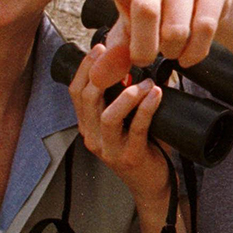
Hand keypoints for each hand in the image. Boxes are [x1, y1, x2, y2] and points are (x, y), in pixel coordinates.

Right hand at [68, 43, 169, 201]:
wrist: (151, 184)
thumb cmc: (142, 148)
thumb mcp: (126, 121)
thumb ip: (126, 97)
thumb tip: (139, 65)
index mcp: (88, 126)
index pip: (76, 92)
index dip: (86, 68)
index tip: (100, 49)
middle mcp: (93, 137)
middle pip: (87, 99)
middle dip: (102, 73)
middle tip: (119, 56)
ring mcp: (109, 149)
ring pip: (108, 116)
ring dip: (128, 94)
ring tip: (146, 83)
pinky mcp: (130, 157)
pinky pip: (136, 129)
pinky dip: (146, 108)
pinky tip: (156, 95)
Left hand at [72, 0, 232, 88]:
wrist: (208, 4)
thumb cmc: (158, 18)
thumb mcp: (132, 37)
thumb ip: (114, 55)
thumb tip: (98, 79)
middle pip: (145, 10)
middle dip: (144, 47)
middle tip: (143, 60)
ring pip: (176, 27)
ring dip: (171, 51)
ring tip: (170, 50)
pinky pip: (203, 28)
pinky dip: (193, 52)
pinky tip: (188, 54)